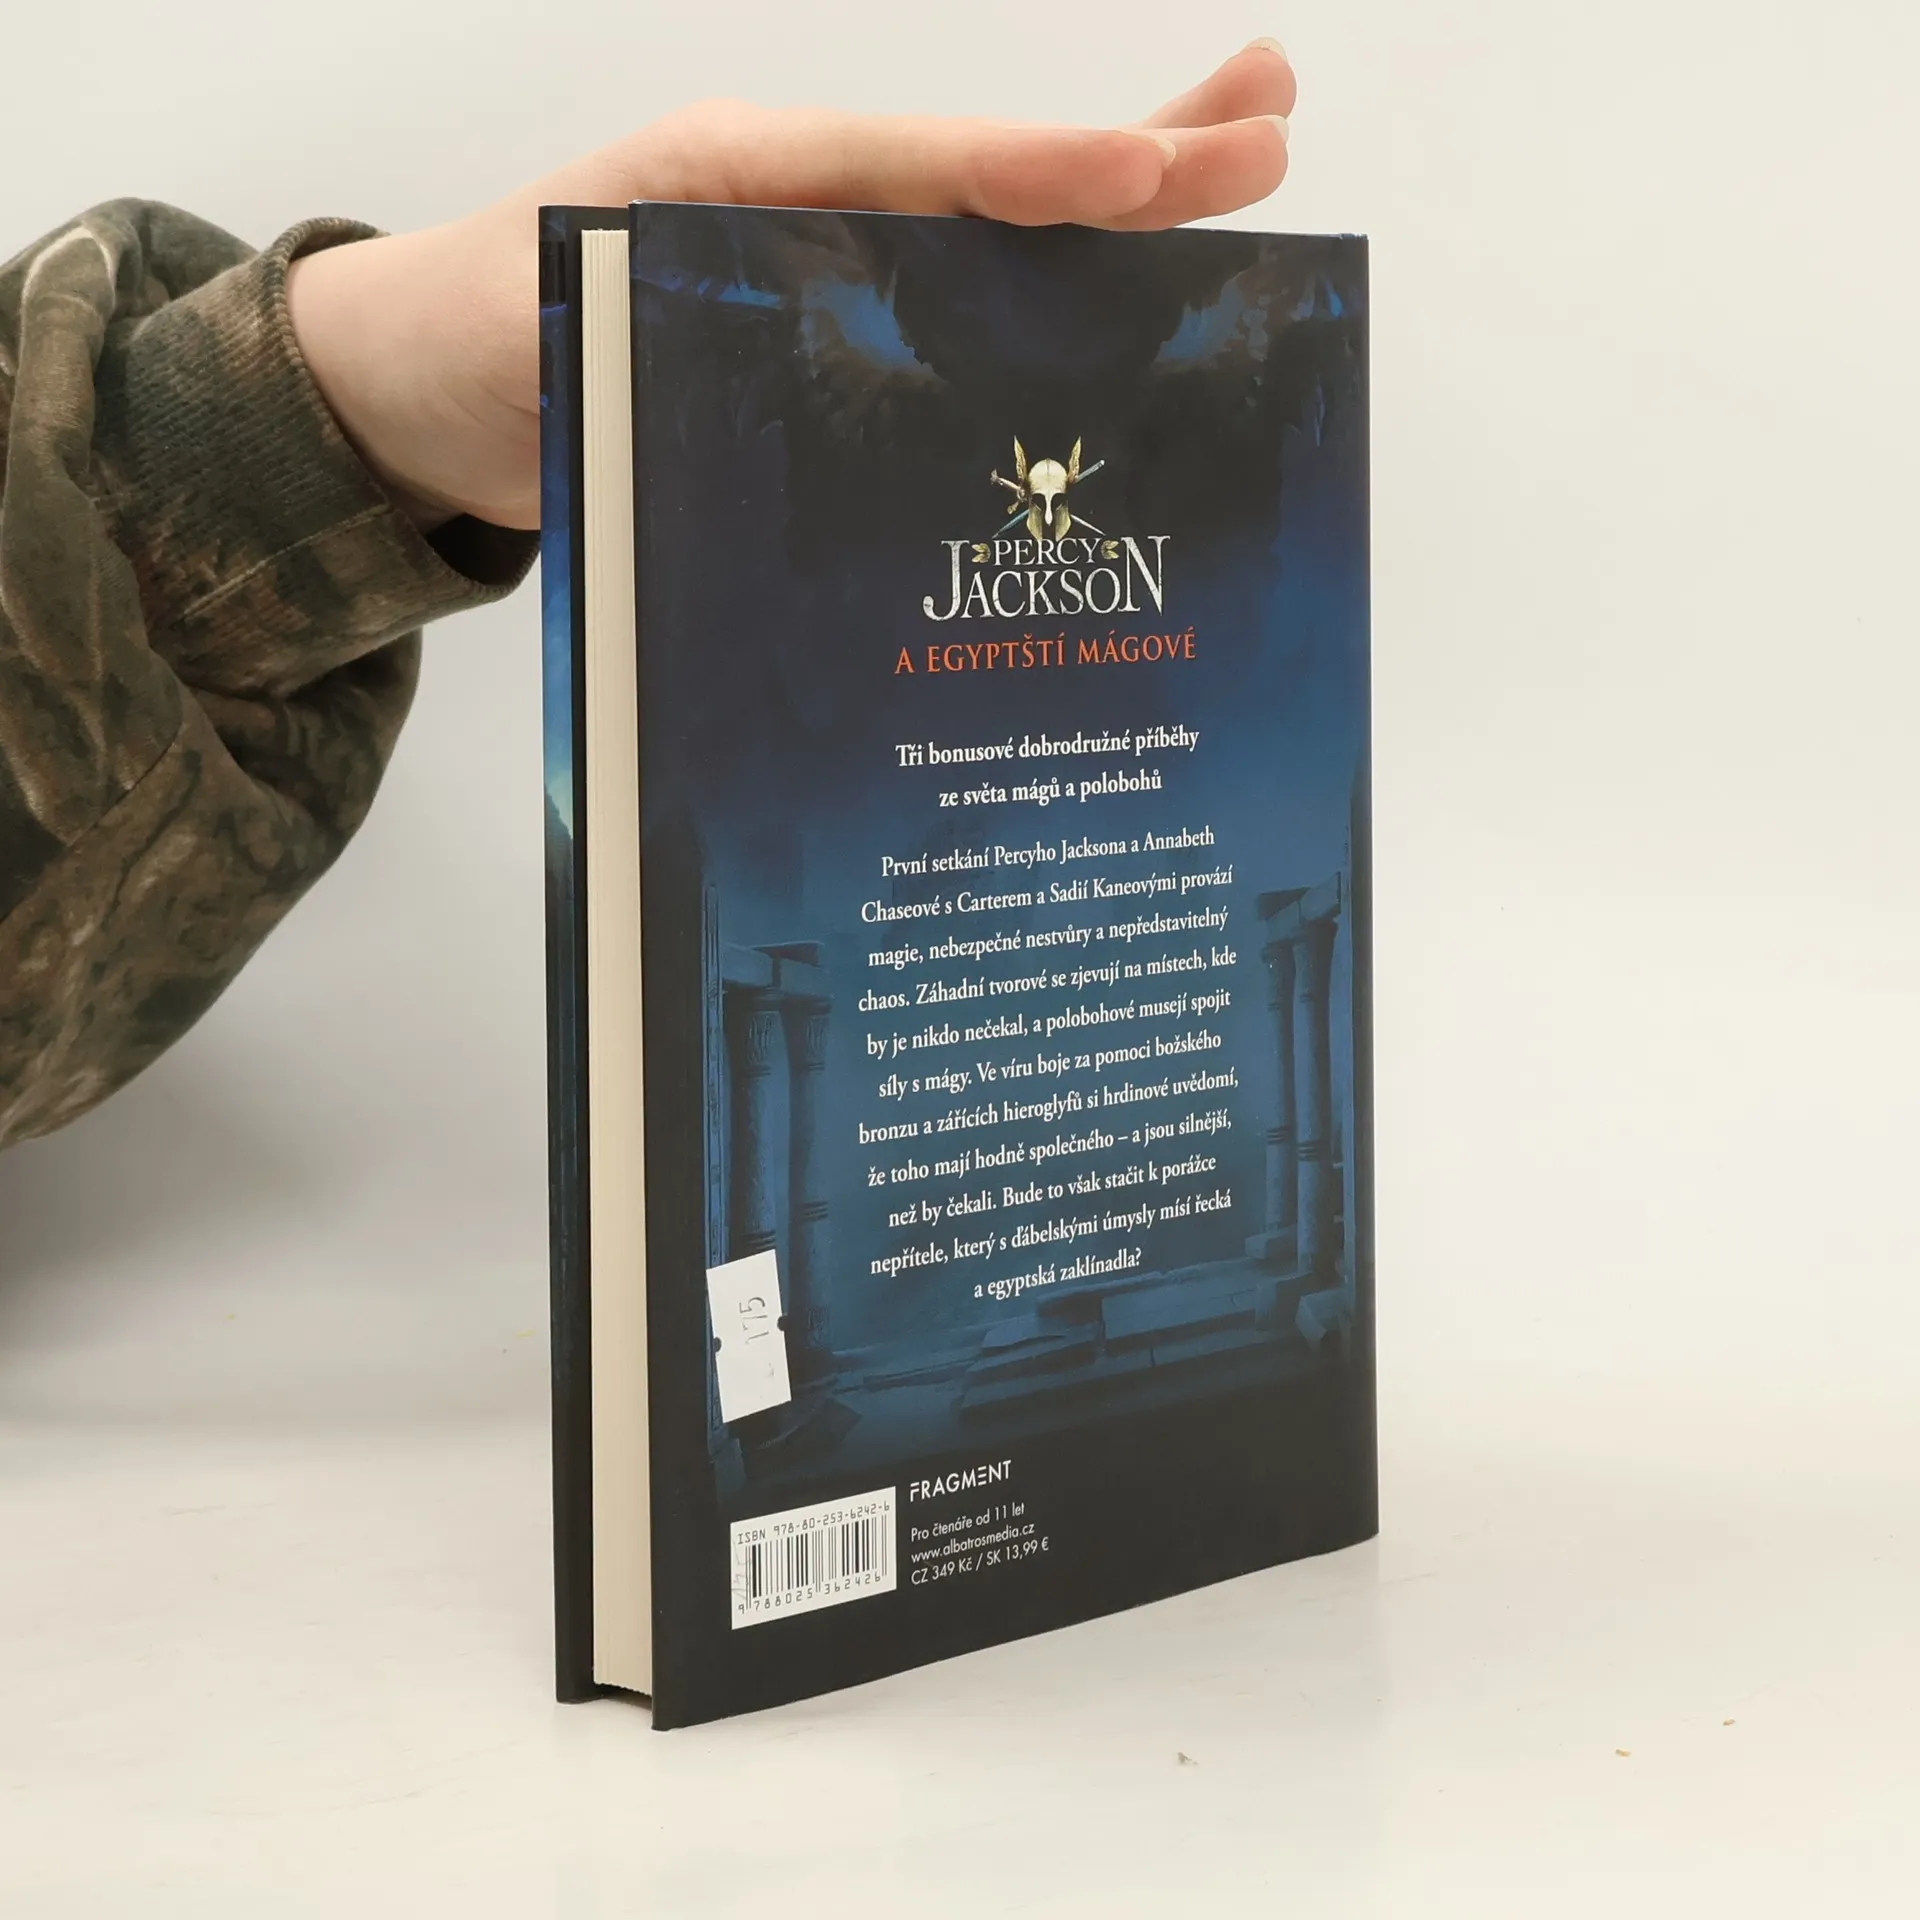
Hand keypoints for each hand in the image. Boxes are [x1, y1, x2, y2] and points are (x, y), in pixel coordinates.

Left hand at [286, 41, 1296, 533]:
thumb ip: (668, 322)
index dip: (1045, 174)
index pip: (924, 170)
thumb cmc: (471, 338)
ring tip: (1239, 179)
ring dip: (1117, 228)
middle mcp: (807, 213)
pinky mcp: (821, 351)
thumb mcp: (557, 320)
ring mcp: (823, 280)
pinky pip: (951, 330)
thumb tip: (806, 370)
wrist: (417, 396)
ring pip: (991, 248)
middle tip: (1271, 129)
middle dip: (1134, 159)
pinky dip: (1043, 321)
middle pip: (992, 184)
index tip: (1158, 173)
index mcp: (747, 178)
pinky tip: (1123, 334)